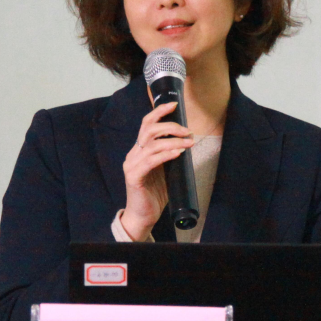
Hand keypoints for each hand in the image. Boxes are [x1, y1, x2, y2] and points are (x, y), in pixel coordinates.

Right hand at [121, 101, 193, 240]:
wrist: (143, 216)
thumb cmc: (155, 194)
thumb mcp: (165, 170)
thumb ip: (170, 156)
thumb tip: (187, 142)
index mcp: (139, 150)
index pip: (146, 125)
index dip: (159, 112)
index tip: (174, 105)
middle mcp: (133, 155)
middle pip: (149, 130)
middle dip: (170, 126)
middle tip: (187, 131)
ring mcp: (132, 165)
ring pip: (152, 145)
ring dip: (173, 141)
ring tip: (188, 143)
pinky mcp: (134, 177)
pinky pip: (151, 161)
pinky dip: (166, 155)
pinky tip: (178, 153)